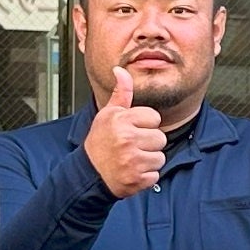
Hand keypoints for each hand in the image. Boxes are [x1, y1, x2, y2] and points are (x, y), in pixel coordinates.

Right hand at [84, 67, 162, 199]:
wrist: (89, 174)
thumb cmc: (99, 143)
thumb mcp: (107, 114)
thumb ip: (121, 93)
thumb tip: (121, 70)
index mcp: (121, 121)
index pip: (154, 117)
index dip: (145, 124)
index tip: (132, 130)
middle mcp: (127, 139)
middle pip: (160, 137)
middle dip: (149, 143)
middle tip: (131, 146)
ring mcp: (133, 160)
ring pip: (160, 157)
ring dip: (149, 160)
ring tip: (132, 159)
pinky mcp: (137, 179)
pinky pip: (155, 175)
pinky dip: (146, 176)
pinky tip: (132, 171)